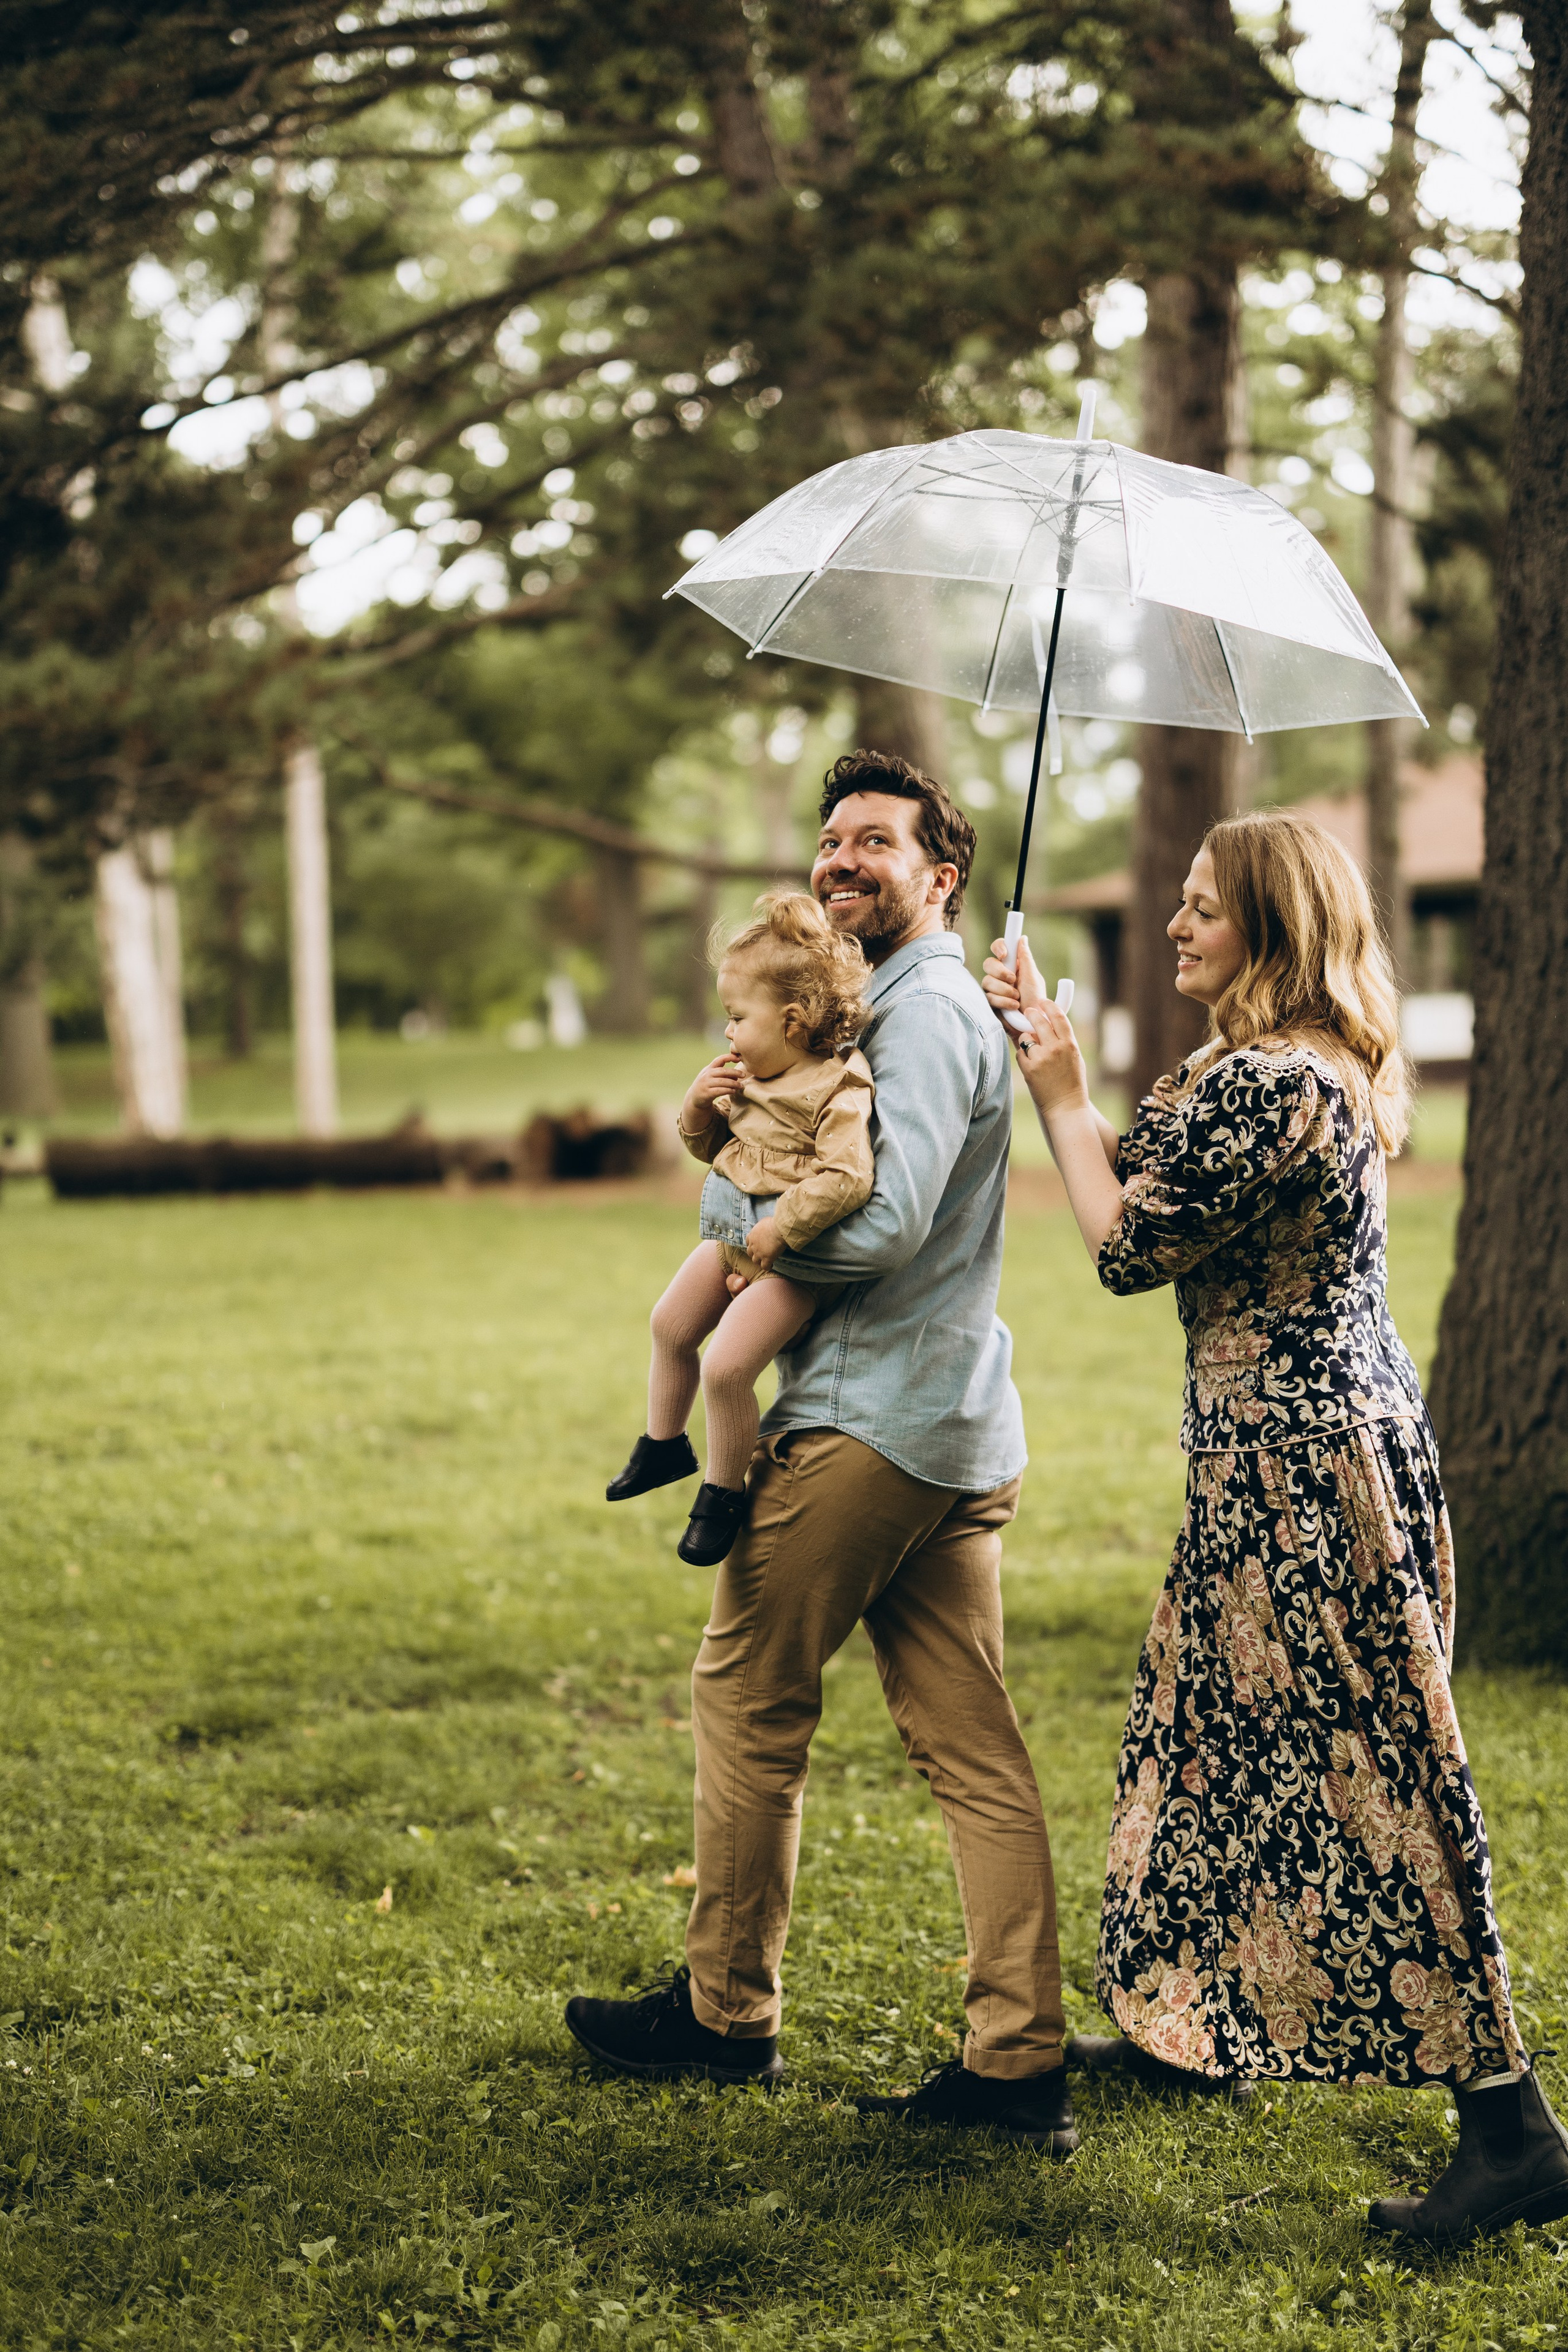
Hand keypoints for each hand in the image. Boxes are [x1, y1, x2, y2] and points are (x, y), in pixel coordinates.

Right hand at [683, 1052, 745, 1132]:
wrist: (694, 1098)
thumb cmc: (707, 1085)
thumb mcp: (712, 1077)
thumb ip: (723, 1074)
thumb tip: (737, 1075)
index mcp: (709, 1068)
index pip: (719, 1059)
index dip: (729, 1057)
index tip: (738, 1058)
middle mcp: (706, 1075)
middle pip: (723, 1071)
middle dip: (735, 1072)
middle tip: (743, 1075)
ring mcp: (706, 1084)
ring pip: (722, 1082)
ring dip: (733, 1083)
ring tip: (740, 1086)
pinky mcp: (707, 1093)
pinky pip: (719, 1091)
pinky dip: (728, 1090)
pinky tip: (733, 1091)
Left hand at [745, 1215, 780, 1270]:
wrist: (779, 1229)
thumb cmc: (774, 1223)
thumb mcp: (764, 1221)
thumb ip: (762, 1225)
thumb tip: (765, 1225)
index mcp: (752, 1235)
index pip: (748, 1241)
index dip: (752, 1244)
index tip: (757, 1245)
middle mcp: (753, 1245)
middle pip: (749, 1252)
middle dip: (754, 1254)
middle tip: (761, 1254)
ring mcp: (759, 1253)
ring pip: (755, 1261)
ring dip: (759, 1261)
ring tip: (765, 1262)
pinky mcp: (766, 1258)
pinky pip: (764, 1267)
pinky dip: (767, 1267)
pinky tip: (771, 1266)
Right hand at [982, 934, 1051, 1032]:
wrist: (1032, 1023)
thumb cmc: (1036, 1000)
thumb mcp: (1033, 977)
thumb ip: (1025, 958)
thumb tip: (1022, 938)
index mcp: (1013, 965)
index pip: (1000, 948)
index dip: (999, 947)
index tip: (1004, 954)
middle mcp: (1001, 975)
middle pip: (988, 963)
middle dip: (1000, 971)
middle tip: (1013, 980)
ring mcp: (994, 988)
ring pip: (987, 981)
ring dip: (1004, 990)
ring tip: (1017, 997)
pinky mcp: (990, 1001)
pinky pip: (988, 996)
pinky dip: (1003, 1001)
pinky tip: (1013, 1006)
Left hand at [1004, 947, 1088, 1119]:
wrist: (1066, 1107)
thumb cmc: (1072, 1083)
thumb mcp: (1074, 1058)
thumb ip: (1063, 1040)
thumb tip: (1049, 1023)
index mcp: (1069, 1044)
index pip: (1057, 1016)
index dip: (1048, 1006)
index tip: (1043, 1002)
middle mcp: (1055, 1048)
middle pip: (1037, 1020)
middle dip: (1031, 1014)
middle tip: (1028, 1012)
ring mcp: (1041, 1058)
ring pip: (1025, 1037)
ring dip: (1026, 1040)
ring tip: (1033, 1049)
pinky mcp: (1029, 1069)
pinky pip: (1020, 1054)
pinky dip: (1023, 1057)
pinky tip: (1031, 1065)